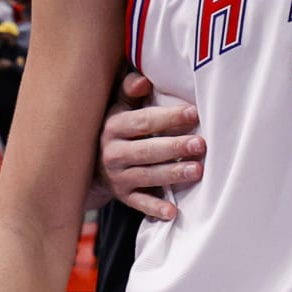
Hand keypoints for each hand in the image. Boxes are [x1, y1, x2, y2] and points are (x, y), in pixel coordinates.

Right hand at [95, 73, 204, 219]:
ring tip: (198, 170)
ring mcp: (117, 176)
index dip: (168, 117)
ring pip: (146, 176)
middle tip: (200, 144)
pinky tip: (173, 211)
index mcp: (114, 126)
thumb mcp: (119, 107)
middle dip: (174, 147)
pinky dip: (155, 208)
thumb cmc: (119, 128)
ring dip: (172, 174)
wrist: (91, 163)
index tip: (194, 113)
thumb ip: (130, 91)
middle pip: (146, 150)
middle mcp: (113, 152)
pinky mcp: (123, 196)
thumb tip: (143, 80)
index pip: (143, 121)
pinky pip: (139, 203)